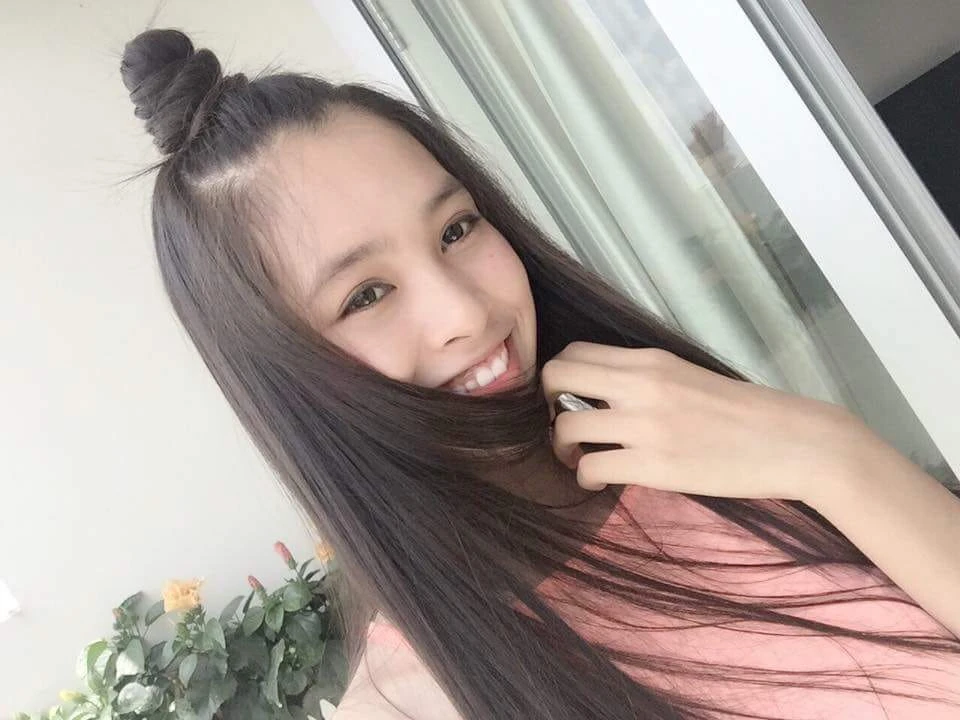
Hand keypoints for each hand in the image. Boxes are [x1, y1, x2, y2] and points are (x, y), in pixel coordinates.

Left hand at [542, 341, 874, 502]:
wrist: (792, 442)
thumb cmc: (743, 413)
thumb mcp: (688, 378)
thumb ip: (643, 380)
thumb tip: (601, 395)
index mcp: (650, 361)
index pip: (575, 352)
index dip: (560, 376)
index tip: (570, 398)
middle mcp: (641, 385)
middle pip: (557, 377)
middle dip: (547, 403)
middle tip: (565, 424)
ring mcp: (646, 425)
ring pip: (565, 427)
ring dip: (563, 446)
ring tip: (582, 457)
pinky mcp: (654, 466)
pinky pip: (591, 467)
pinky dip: (585, 476)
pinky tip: (601, 479)